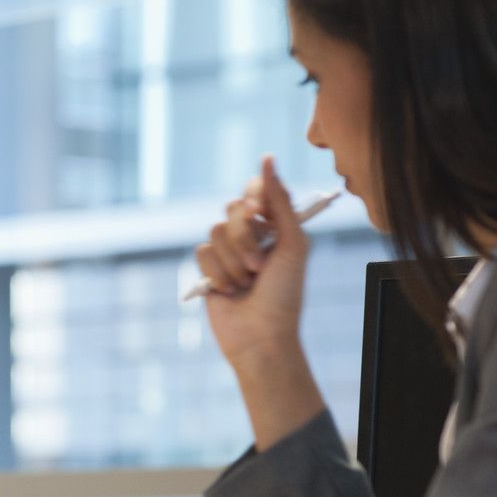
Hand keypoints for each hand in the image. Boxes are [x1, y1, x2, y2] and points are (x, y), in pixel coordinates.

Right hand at [194, 155, 325, 449]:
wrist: (260, 335)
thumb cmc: (285, 295)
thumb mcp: (294, 244)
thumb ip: (281, 202)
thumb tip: (267, 160)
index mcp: (276, 226)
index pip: (256, 190)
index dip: (255, 195)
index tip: (260, 210)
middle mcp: (251, 235)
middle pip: (233, 208)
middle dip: (246, 239)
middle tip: (259, 265)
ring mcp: (228, 252)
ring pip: (215, 231)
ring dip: (233, 260)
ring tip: (247, 282)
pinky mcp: (208, 269)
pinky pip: (202, 253)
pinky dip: (218, 273)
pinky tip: (229, 291)